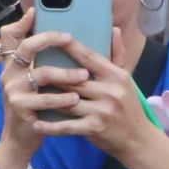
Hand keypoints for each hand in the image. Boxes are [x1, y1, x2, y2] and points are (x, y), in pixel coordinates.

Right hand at [0, 8, 85, 158]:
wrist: (22, 139)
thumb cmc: (38, 107)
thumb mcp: (41, 84)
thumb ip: (53, 61)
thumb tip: (75, 36)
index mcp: (15, 63)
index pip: (11, 35)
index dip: (22, 22)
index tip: (37, 12)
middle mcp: (10, 73)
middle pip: (25, 46)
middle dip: (48, 39)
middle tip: (70, 38)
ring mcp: (13, 90)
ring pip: (42, 74)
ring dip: (66, 74)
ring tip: (84, 76)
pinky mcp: (20, 108)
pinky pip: (43, 100)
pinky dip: (61, 99)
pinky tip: (76, 99)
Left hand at [33, 30, 157, 160]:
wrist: (138, 139)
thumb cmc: (130, 107)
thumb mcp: (126, 79)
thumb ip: (118, 54)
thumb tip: (114, 29)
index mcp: (116, 76)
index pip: (89, 57)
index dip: (70, 47)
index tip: (54, 38)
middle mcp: (109, 92)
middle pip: (73, 80)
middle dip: (53, 75)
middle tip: (33, 68)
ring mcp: (101, 111)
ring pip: (66, 101)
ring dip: (47, 99)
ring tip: (30, 93)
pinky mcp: (94, 129)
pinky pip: (67, 126)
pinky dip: (51, 126)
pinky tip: (37, 123)